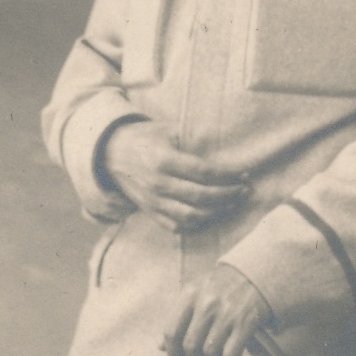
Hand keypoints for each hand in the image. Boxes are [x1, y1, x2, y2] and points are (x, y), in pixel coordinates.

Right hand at [103, 121, 250, 233]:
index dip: (228, 175)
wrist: (110, 154)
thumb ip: (192, 138)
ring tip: (232, 203)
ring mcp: (153, 202)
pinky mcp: (150, 212)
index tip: (245, 174)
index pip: (204, 172)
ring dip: (217, 213)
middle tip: (245, 191)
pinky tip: (212, 216)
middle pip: (201, 197)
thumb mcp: (165, 129)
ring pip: (191, 216)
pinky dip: (197, 224)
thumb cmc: (143, 137)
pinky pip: (176, 226)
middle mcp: (158, 184)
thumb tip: (225, 146)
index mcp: (163, 160)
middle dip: (228, 195)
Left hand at [162, 264, 271, 355]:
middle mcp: (207, 303)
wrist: (253, 274)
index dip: (172, 351)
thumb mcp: (194, 294)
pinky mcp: (246, 323)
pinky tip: (228, 353)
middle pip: (190, 346)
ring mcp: (228, 313)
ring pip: (210, 353)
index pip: (171, 332)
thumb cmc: (217, 287)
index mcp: (190, 294)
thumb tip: (161, 347)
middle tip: (199, 355)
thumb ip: (177, 318)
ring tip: (215, 353)